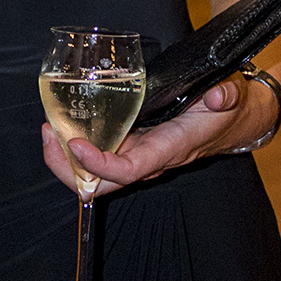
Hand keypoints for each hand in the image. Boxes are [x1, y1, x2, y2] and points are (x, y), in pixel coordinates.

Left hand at [41, 72, 279, 197]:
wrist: (230, 121)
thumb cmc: (225, 110)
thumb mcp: (229, 97)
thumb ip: (226, 96)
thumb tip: (219, 96)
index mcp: (168, 150)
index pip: (129, 170)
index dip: (99, 164)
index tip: (76, 143)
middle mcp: (147, 160)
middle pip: (100, 184)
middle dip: (68, 168)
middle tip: (50, 134)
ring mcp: (135, 155)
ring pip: (93, 174)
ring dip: (65, 157)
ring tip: (50, 127)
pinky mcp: (129, 146)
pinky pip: (96, 157)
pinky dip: (74, 146)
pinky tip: (62, 126)